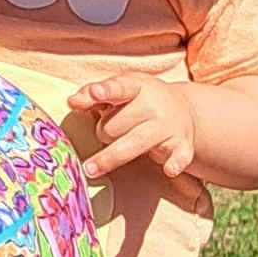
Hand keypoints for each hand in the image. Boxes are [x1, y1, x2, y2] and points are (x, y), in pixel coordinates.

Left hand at [88, 65, 200, 183]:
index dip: (106, 91)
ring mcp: (168, 126)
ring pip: (133, 144)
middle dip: (105, 132)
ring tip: (90, 169)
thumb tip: (73, 101)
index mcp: (137, 87)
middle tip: (110, 131)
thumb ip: (93, 94)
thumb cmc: (142, 100)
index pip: (119, 87)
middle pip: (115, 126)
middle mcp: (154, 105)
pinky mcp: (181, 145)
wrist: (184, 109)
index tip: (96, 93)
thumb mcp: (120, 89)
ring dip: (109, 157)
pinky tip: (169, 169)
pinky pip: (178, 156)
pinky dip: (175, 163)